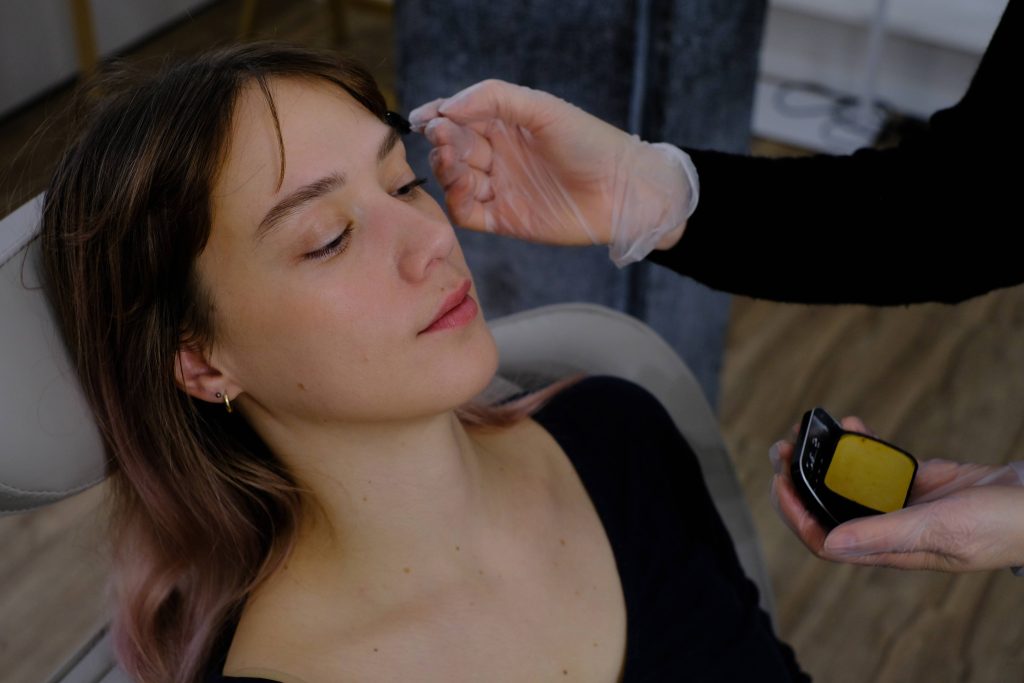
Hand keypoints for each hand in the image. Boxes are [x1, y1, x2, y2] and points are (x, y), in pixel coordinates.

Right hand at [409, 79, 698, 265]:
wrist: (624, 191)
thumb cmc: (590, 142)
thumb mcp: (542, 108)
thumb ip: (493, 98)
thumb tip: (446, 107)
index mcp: (505, 124)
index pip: (458, 118)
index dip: (437, 117)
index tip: (423, 119)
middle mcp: (498, 156)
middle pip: (452, 149)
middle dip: (442, 142)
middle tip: (443, 139)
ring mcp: (500, 188)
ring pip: (455, 180)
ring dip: (446, 170)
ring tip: (452, 163)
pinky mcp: (505, 220)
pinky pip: (468, 214)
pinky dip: (457, 202)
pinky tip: (464, 188)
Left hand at [769, 417, 1023, 571]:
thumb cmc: (998, 528)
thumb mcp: (937, 530)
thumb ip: (882, 535)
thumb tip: (829, 543)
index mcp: (887, 550)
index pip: (823, 540)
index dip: (795, 514)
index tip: (780, 482)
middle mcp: (886, 529)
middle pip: (827, 507)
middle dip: (799, 479)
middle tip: (783, 449)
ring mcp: (899, 504)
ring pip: (847, 482)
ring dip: (823, 458)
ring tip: (806, 431)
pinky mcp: (914, 482)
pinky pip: (875, 463)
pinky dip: (859, 444)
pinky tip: (851, 425)